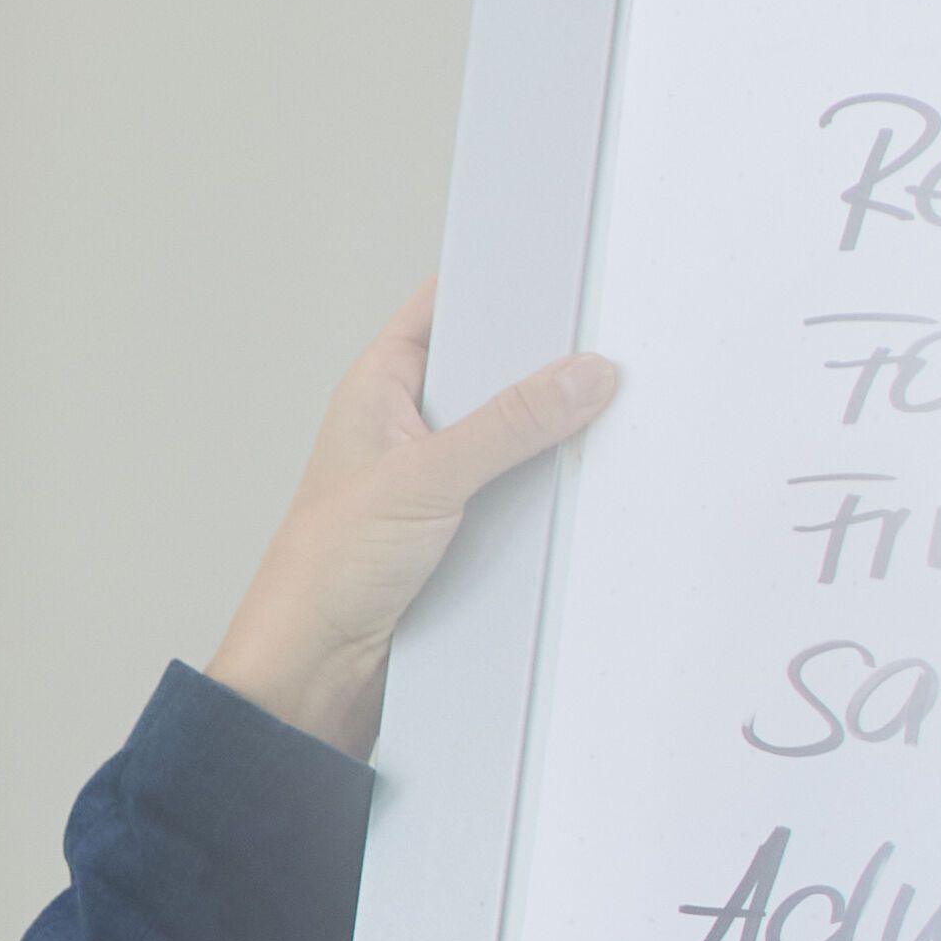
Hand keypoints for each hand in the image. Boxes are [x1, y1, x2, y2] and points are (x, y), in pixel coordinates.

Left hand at [206, 299, 619, 761]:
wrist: (313, 673)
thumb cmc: (327, 569)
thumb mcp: (425, 479)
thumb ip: (509, 424)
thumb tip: (585, 374)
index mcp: (379, 386)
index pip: (446, 308)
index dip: (501, 283)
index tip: (567, 267)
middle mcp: (408, 426)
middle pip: (492, 373)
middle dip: (546, 362)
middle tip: (617, 339)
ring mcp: (436, 481)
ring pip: (511, 439)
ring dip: (554, 435)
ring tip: (626, 405)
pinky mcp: (460, 533)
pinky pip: (518, 496)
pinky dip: (550, 492)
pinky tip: (596, 481)